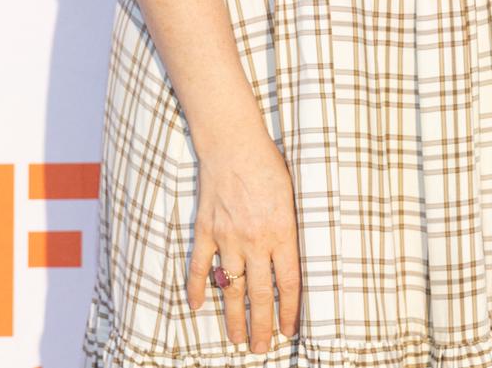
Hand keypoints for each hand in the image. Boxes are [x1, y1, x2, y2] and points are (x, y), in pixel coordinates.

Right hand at [186, 133, 301, 350]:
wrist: (234, 144)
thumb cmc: (269, 165)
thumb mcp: (294, 197)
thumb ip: (292, 229)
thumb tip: (293, 259)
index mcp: (282, 233)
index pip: (289, 283)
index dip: (289, 311)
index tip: (288, 331)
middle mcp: (255, 241)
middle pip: (260, 294)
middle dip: (261, 326)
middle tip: (260, 349)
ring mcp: (228, 238)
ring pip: (231, 288)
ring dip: (233, 317)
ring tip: (237, 339)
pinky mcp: (206, 230)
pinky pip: (201, 266)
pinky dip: (198, 287)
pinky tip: (197, 306)